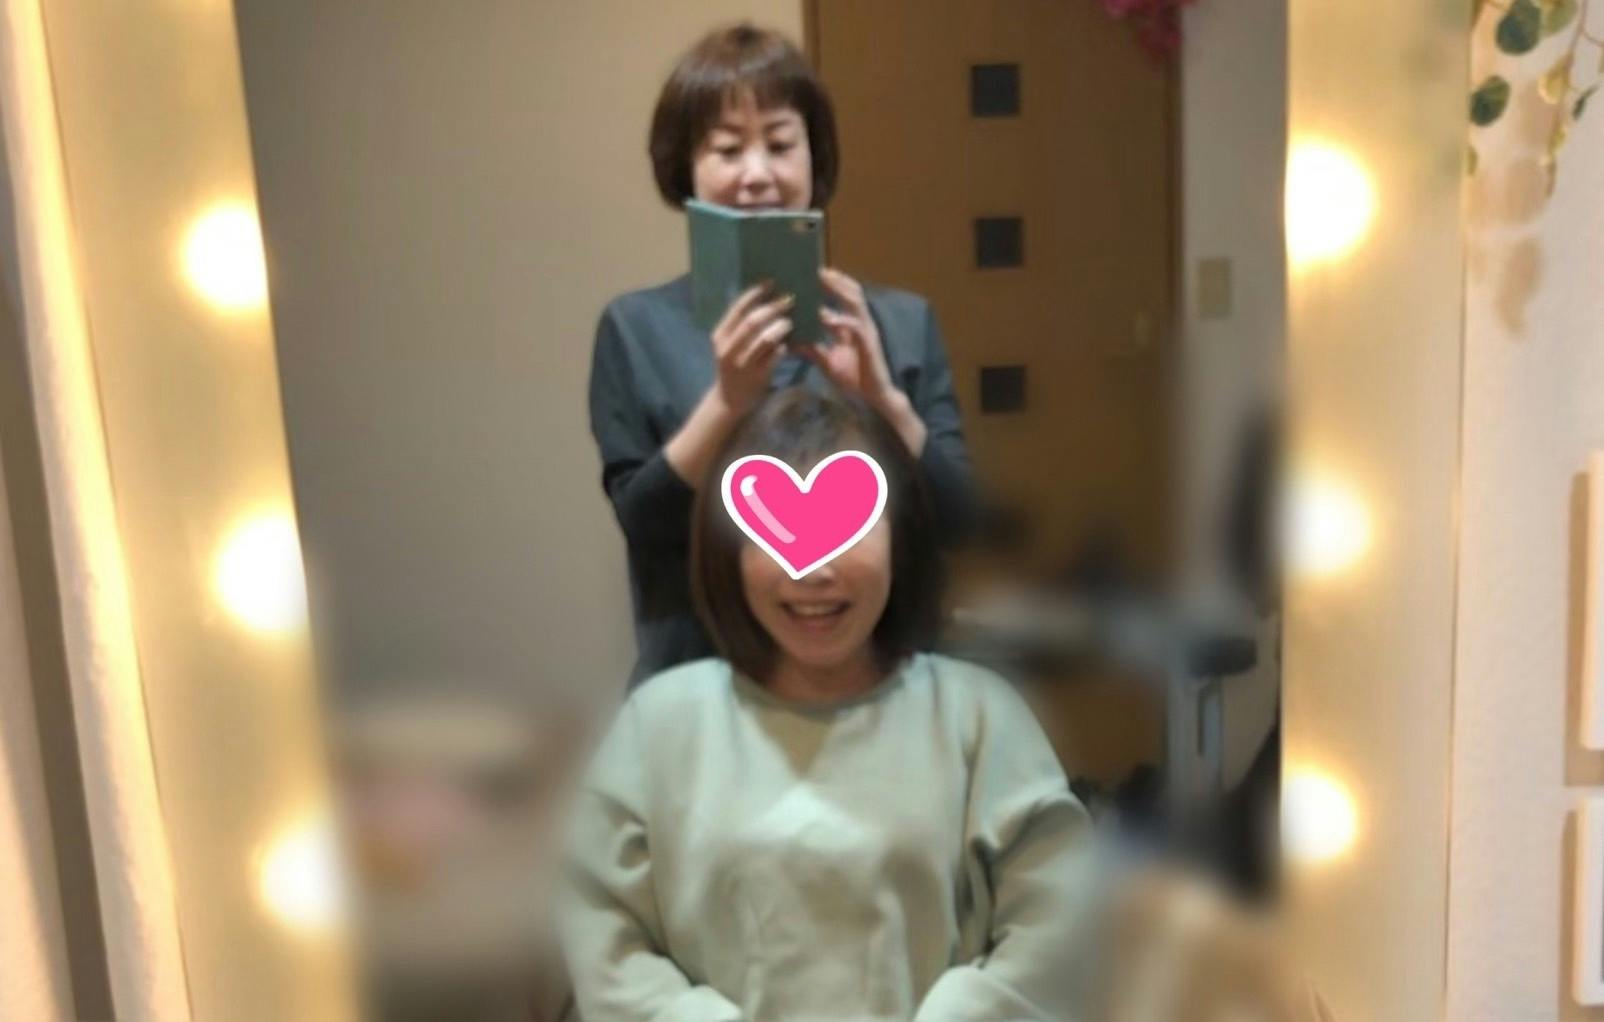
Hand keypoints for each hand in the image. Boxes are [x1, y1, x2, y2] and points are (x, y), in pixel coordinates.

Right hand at [711, 283, 792, 416]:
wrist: (729, 399)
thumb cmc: (733, 365)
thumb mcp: (730, 343)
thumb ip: (741, 324)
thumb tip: (764, 296)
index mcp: (720, 335)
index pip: (738, 308)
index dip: (756, 293)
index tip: (771, 282)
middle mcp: (728, 348)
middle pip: (752, 321)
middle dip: (773, 307)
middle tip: (789, 299)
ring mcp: (742, 364)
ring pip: (765, 339)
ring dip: (781, 327)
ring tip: (790, 322)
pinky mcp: (757, 377)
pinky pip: (774, 358)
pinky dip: (784, 348)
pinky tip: (790, 344)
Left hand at [802, 267, 927, 454]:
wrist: (873, 398)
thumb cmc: (854, 379)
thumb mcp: (827, 361)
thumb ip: (812, 348)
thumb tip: (792, 340)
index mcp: (851, 326)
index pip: (843, 297)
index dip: (831, 284)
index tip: (811, 273)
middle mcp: (861, 324)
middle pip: (852, 292)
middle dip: (836, 279)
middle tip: (816, 269)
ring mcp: (867, 333)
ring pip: (856, 303)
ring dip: (840, 290)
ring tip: (823, 280)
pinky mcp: (869, 345)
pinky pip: (857, 327)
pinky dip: (842, 319)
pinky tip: (827, 316)